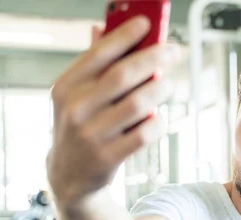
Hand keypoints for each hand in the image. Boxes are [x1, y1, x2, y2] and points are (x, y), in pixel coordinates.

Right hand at [47, 16, 178, 206]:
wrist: (70, 176)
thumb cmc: (82, 126)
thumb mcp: (77, 96)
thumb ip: (93, 65)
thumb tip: (102, 27)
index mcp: (66, 88)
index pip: (98, 54)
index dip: (124, 36)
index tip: (147, 23)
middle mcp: (75, 109)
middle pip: (123, 75)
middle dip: (153, 58)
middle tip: (174, 50)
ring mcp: (91, 135)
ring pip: (139, 104)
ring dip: (161, 89)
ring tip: (171, 85)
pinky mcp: (108, 158)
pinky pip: (144, 134)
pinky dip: (159, 122)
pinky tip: (161, 117)